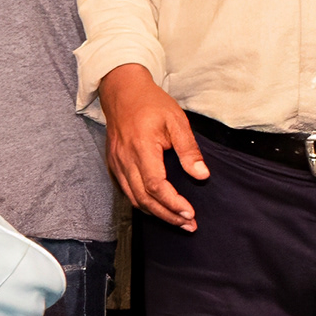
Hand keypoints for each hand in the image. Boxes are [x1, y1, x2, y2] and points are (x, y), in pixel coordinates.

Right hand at [97, 65, 208, 229]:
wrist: (122, 91)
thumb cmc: (150, 103)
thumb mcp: (176, 120)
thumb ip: (188, 150)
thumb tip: (201, 175)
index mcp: (142, 147)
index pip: (156, 185)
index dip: (173, 203)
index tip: (189, 213)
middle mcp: (125, 159)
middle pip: (144, 198)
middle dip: (167, 215)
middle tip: (187, 224)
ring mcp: (117, 163)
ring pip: (134, 198)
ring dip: (156, 213)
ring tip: (176, 220)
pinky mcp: (114, 164)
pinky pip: (126, 191)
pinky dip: (142, 203)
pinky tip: (157, 207)